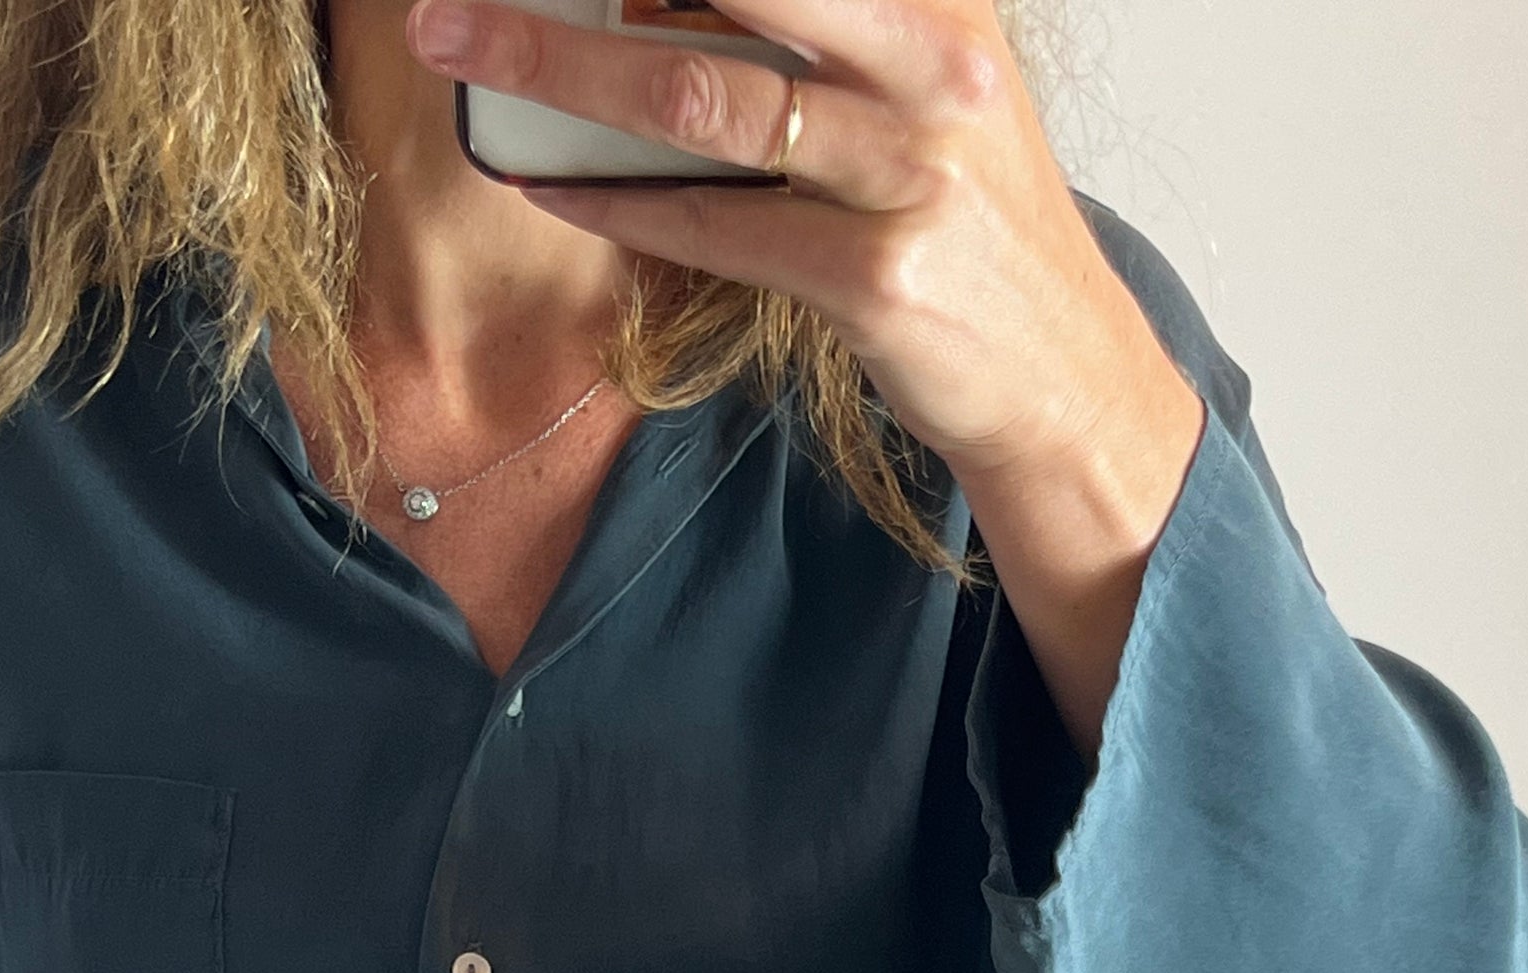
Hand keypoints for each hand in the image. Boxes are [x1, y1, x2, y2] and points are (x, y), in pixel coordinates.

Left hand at [404, 0, 1193, 484]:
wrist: (1065, 382)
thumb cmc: (973, 230)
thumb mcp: (928, 85)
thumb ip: (829, 25)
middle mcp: (934, 61)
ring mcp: (909, 172)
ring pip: (702, 96)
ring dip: (560, 66)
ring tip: (462, 45)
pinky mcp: (879, 278)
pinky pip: (714, 228)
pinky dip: (615, 204)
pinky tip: (547, 184)